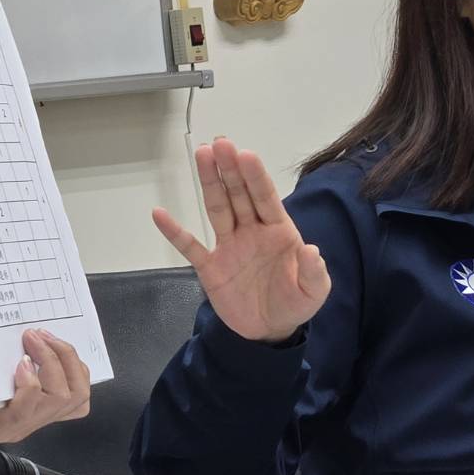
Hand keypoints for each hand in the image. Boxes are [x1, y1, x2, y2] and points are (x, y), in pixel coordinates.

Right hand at [151, 137, 329, 343]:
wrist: (269, 331)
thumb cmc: (293, 303)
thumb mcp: (313, 292)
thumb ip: (313, 271)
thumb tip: (311, 249)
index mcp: (278, 231)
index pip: (265, 198)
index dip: (255, 177)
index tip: (245, 155)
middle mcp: (251, 230)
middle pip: (238, 194)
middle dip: (230, 169)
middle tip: (220, 143)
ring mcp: (229, 245)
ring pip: (217, 208)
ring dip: (210, 183)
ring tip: (201, 155)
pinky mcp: (210, 266)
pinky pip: (190, 245)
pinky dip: (174, 231)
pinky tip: (160, 214)